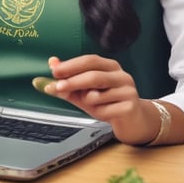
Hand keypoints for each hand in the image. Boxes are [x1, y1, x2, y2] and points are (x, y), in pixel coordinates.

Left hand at [32, 55, 156, 144]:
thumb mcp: (84, 92)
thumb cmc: (106, 102)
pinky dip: (98, 113)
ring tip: (90, 104)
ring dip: (87, 101)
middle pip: (94, 75)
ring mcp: (128, 90)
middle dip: (73, 81)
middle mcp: (121, 75)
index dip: (71, 65)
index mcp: (109, 66)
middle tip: (57, 87)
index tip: (54, 71)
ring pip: (98, 95)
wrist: (132, 121)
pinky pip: (105, 110)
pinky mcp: (131, 107)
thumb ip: (67, 81)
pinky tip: (104, 113)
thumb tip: (51, 64)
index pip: (89, 60)